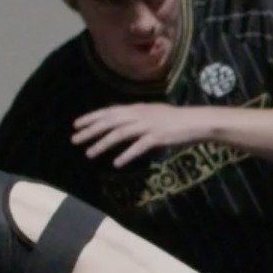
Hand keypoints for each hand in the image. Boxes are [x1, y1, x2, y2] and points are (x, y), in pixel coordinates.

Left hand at [71, 103, 212, 168]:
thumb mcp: (153, 114)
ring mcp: (149, 125)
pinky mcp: (158, 137)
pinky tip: (116, 163)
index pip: (109, 111)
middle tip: (74, 140)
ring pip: (120, 134)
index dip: (91, 117)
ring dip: (102, 144)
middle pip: (110, 122)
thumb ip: (137, 119)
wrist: (198, 122)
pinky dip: (126, 155)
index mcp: (138, 108)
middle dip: (90, 131)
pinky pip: (138, 147)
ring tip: (89, 154)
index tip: (76, 125)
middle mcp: (140, 114)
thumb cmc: (177, 120)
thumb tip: (121, 125)